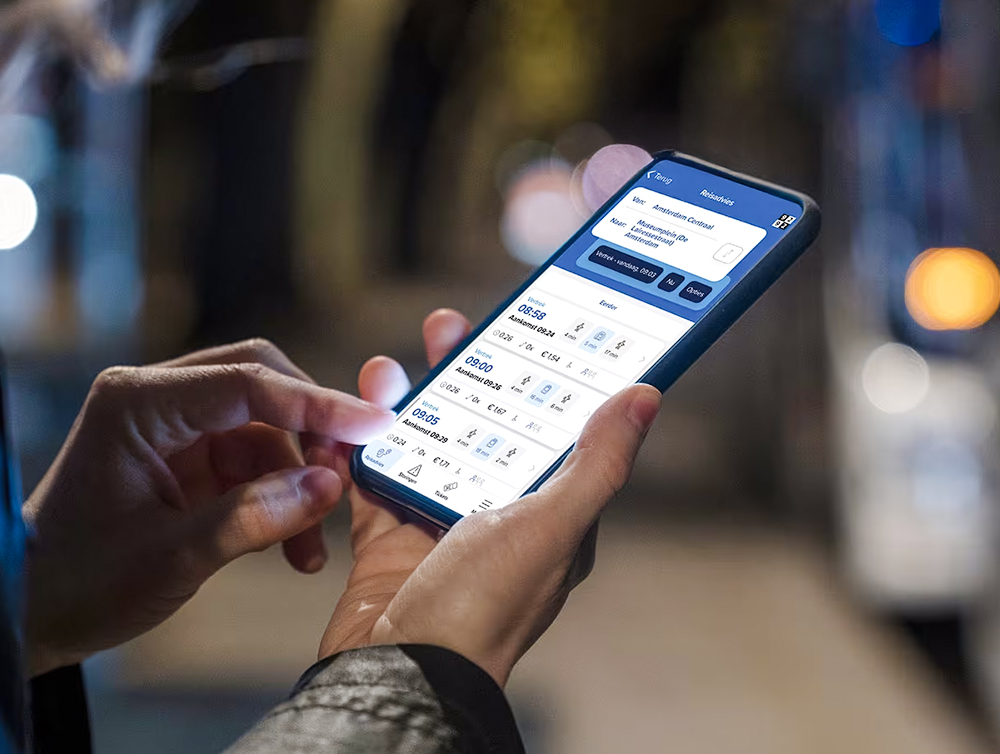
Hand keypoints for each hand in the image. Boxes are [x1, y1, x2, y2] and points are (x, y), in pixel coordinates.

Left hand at [23, 339, 391, 675]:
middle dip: (311, 431)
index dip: (317, 404)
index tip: (375, 426)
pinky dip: (277, 497)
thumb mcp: (173, 557)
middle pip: (261, 384)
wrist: (30, 613)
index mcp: (138, 403)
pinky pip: (249, 461)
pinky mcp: (181, 458)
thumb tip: (328, 486)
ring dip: (297, 478)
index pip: (247, 382)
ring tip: (311, 547)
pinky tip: (293, 546)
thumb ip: (253, 517)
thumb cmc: (82, 582)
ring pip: (262, 427)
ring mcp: (169, 427)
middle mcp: (154, 399)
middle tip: (347, 480)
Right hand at [318, 311, 660, 685]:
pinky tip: (353, 416)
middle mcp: (496, 519)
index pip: (552, 431)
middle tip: (447, 327)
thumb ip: (597, 462)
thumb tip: (646, 398)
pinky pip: (374, 480)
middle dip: (465, 375)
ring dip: (407, 403)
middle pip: (482, 428)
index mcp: (549, 517)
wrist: (398, 673)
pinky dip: (361, 448)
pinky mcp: (386, 541)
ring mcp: (438, 529)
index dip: (540, 379)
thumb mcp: (552, 526)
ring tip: (389, 366)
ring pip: (425, 445)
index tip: (526, 329)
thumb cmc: (483, 611)